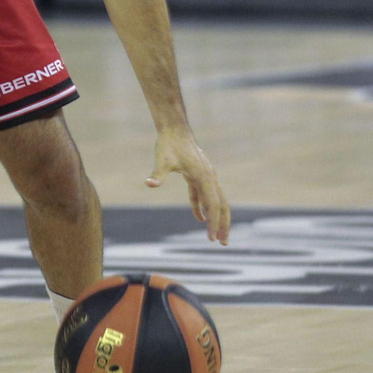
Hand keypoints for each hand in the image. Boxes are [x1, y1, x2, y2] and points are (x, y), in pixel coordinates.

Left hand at [147, 127, 230, 244]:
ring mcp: (206, 176)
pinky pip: (203, 194)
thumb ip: (158, 173)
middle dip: (223, 224)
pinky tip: (199, 218)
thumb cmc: (169, 143)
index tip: (212, 239)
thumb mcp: (162, 159)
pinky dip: (202, 206)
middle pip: (222, 205)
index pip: (213, 205)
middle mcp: (210, 178)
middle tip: (222, 243)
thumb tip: (150, 183)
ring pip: (216, 200)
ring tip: (216, 236)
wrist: (174, 129)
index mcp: (204, 177)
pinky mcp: (199, 175)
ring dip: (217, 217)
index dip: (214, 223)